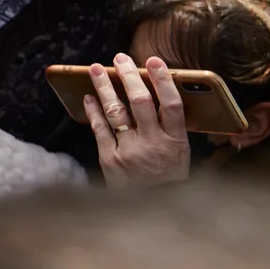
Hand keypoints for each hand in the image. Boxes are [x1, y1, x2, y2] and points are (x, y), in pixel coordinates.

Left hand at [84, 54, 189, 187]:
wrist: (152, 210)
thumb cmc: (168, 178)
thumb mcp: (180, 154)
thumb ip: (171, 128)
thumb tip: (159, 93)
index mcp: (176, 142)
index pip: (172, 104)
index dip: (163, 80)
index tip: (154, 61)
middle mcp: (153, 144)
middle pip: (141, 102)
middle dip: (129, 76)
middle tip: (120, 58)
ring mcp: (129, 151)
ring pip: (116, 111)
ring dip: (104, 88)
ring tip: (96, 69)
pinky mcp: (109, 159)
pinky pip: (99, 129)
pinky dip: (93, 110)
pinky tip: (89, 97)